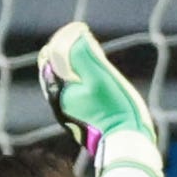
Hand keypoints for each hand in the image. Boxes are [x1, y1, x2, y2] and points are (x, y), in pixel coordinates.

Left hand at [39, 22, 158, 176]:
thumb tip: (76, 32)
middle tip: (88, 42)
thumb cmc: (116, 110)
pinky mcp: (82, 120)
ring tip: (95, 59)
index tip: (82, 32)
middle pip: (58, 67)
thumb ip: (84, 54)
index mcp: (58, 91)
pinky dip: (84, 80)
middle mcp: (59, 103)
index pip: (50, 55)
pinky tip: (100, 81)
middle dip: (71, 52)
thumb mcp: (100, 76)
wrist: (126, 145)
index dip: (65, 39)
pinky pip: (77, 92)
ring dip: (79, 66)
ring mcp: (69, 113)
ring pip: (68, 80)